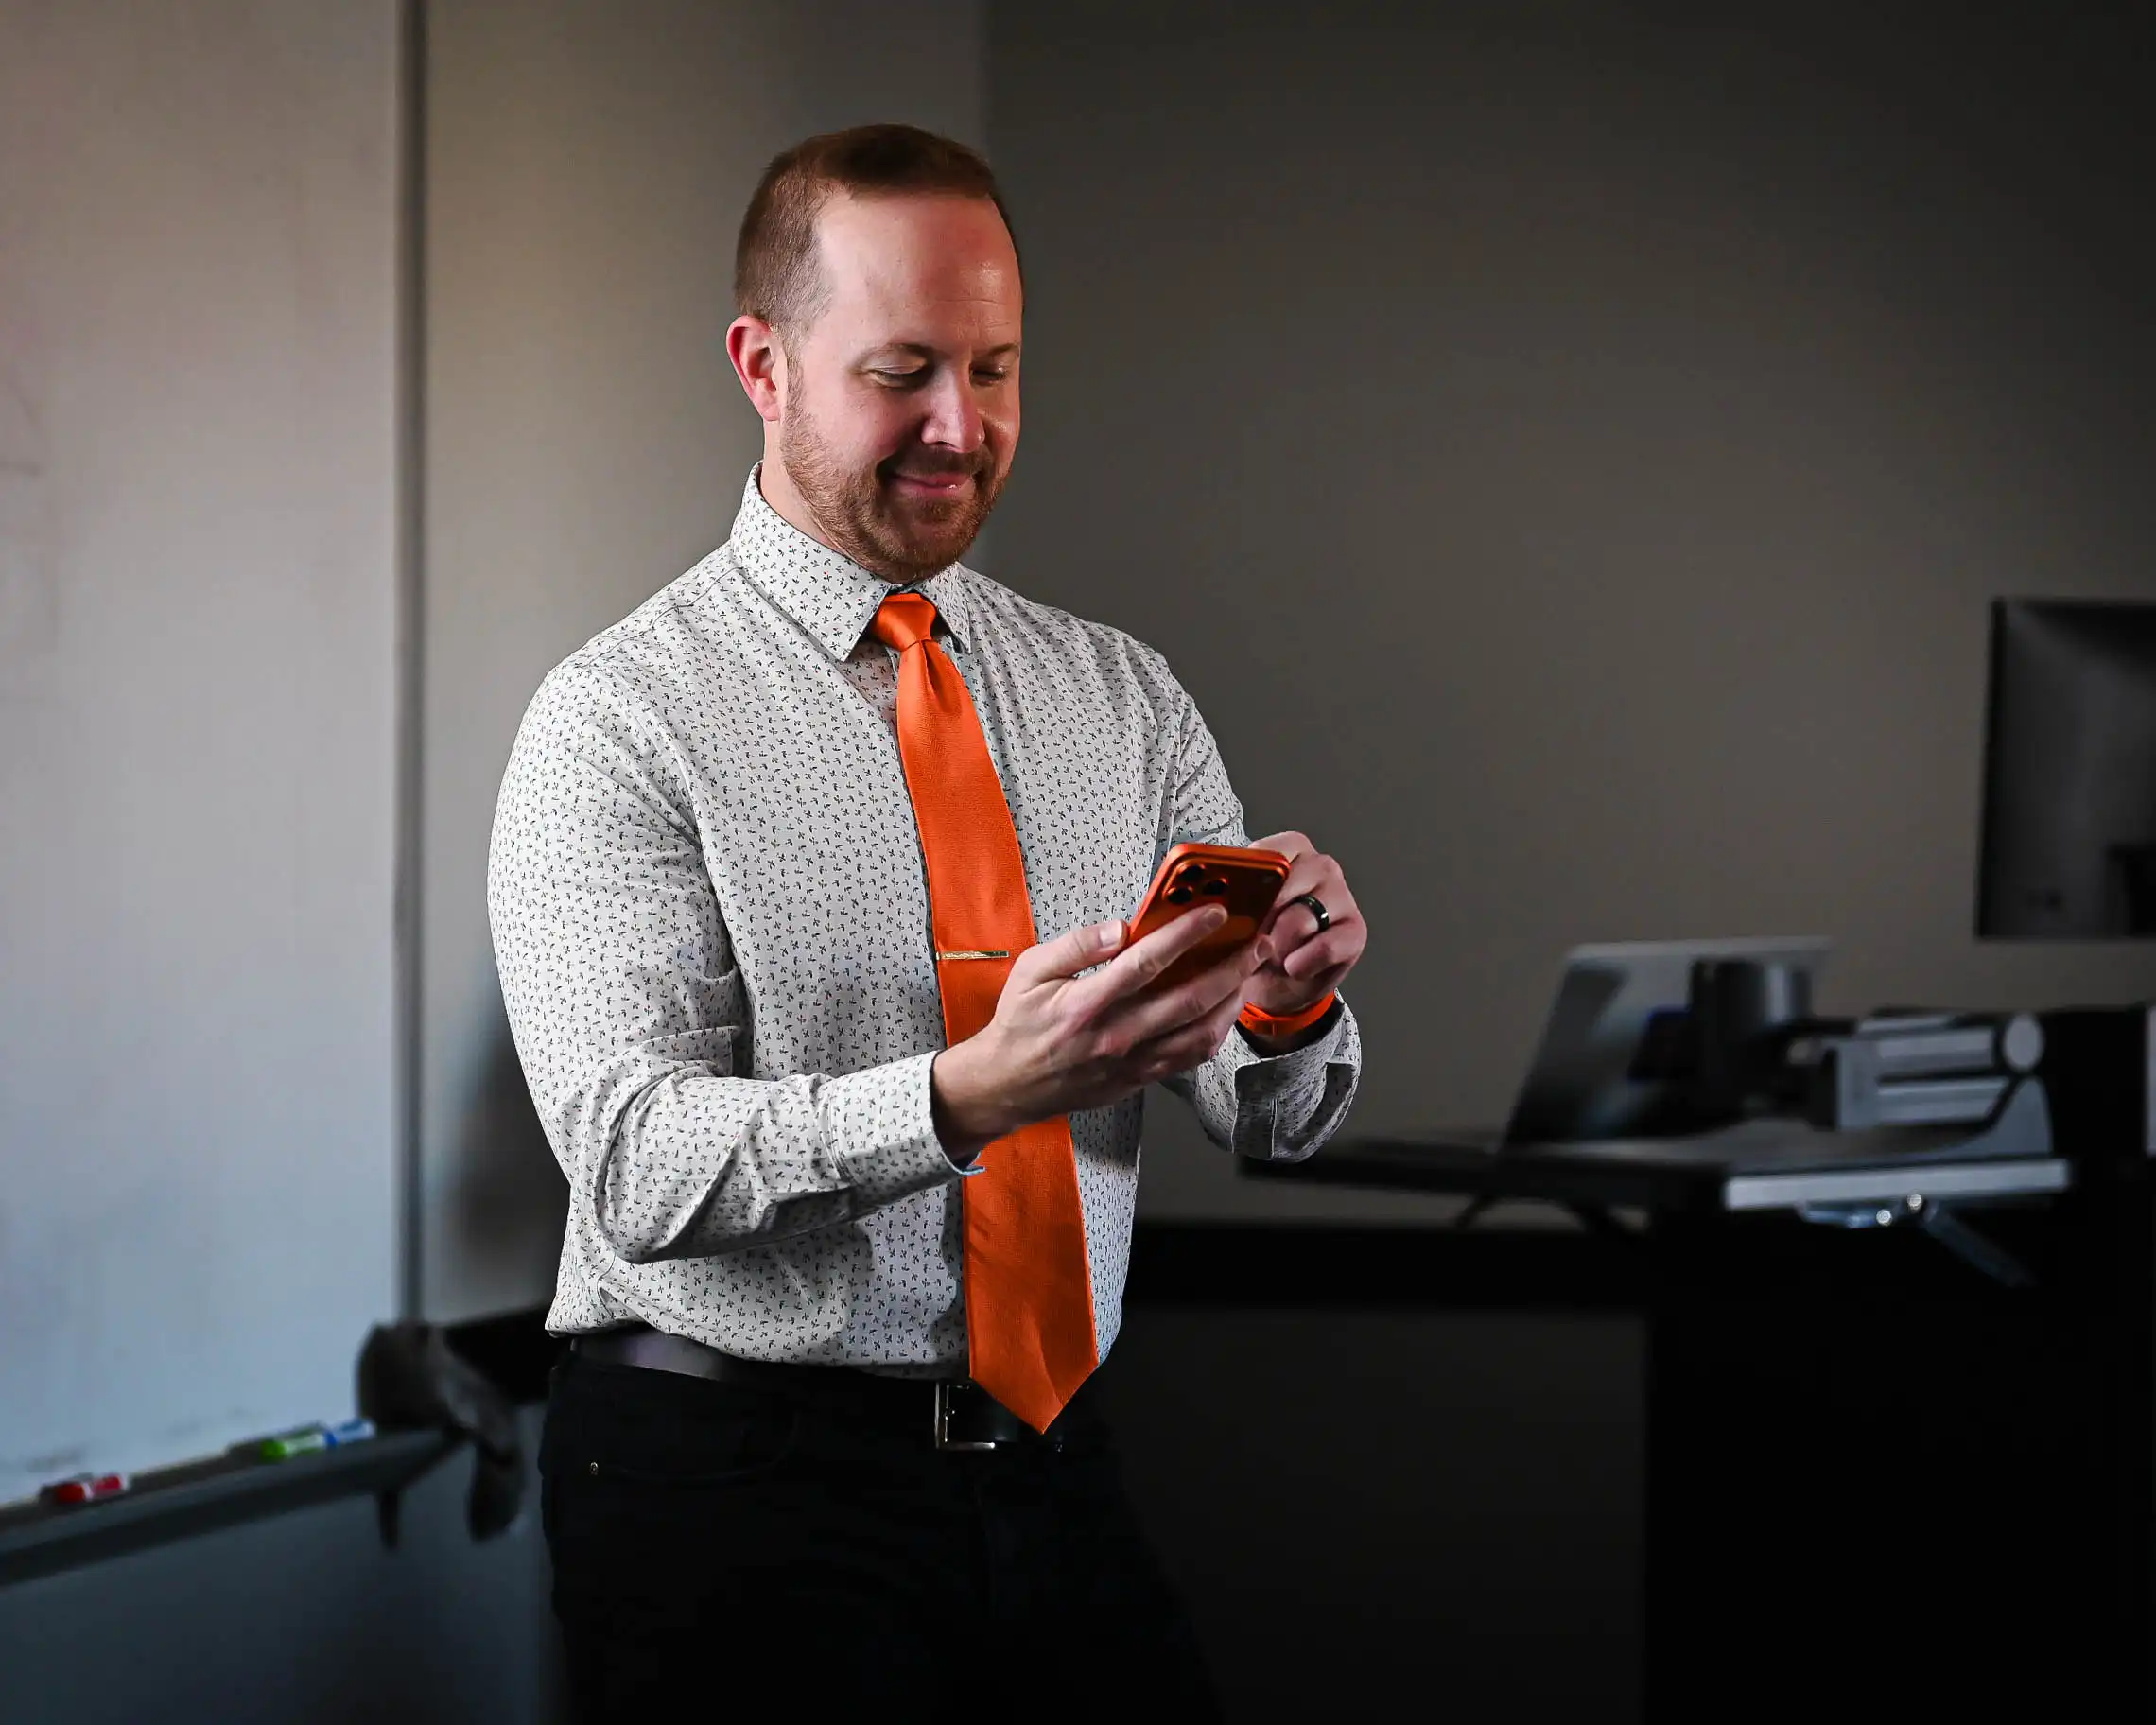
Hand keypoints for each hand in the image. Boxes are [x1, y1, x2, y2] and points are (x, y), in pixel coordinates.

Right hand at [930, 906, 1260, 1160]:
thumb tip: (1118, 928)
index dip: (1186, 934)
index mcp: (1086, 1003)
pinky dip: (1215, 1032)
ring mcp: (1131, 1062)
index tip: (1215, 912)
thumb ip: (1074, 945)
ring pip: (1198, 1033)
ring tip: (1249, 973)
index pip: (1147, 962)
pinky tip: (1225, 1009)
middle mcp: (1115, 1035)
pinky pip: (1189, 1058)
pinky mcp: (1139, 1078)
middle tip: (1257, 943)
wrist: (1008, 1085)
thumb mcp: (1030, 971)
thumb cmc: (1019, 1024)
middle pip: (1188, 999)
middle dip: (1230, 968)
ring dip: (1232, 1001)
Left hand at [1243, 831, 1365, 1030]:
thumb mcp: (1235, 916)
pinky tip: (1292, 968)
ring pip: (1300, 919)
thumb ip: (1227, 897)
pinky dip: (1302, 963)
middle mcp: (1320, 866)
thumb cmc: (1256, 942)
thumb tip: (1200, 897)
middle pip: (1284, 886)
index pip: (1267, 852)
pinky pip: (1325, 947)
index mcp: (1290, 851)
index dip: (1246, 881)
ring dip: (1277, 947)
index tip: (1228, 904)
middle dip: (1258, 920)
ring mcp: (1342, 896)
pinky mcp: (1356, 930)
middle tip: (1244, 941)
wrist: (1281, 984)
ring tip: (1269, 957)